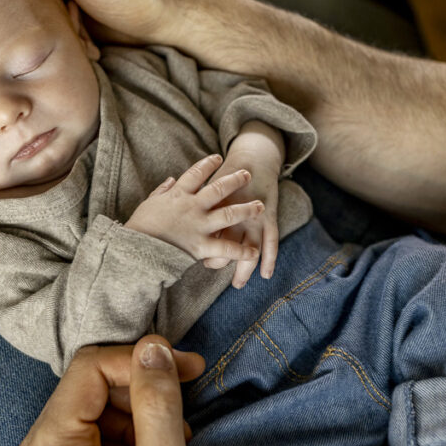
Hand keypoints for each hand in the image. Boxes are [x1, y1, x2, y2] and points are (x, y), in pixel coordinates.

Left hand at [6, 335, 206, 445]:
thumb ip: (158, 407)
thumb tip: (154, 347)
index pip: (91, 369)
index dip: (143, 360)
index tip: (191, 368)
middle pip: (88, 391)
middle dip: (142, 395)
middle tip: (186, 417)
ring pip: (90, 416)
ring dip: (137, 422)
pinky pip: (85, 445)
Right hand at [125, 154, 263, 262]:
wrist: (135, 249)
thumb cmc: (139, 227)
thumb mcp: (149, 203)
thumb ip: (162, 191)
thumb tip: (171, 180)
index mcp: (178, 195)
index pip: (196, 174)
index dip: (208, 164)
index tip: (218, 157)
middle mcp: (192, 207)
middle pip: (218, 189)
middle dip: (234, 180)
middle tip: (247, 174)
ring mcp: (199, 226)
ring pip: (228, 214)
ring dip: (246, 209)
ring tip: (260, 206)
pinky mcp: (201, 246)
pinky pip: (226, 248)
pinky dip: (241, 250)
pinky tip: (254, 251)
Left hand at [203, 122, 283, 287]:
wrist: (253, 160)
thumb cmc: (224, 178)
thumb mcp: (204, 188)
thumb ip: (190, 204)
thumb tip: (173, 226)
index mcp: (212, 205)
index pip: (202, 234)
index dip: (197, 249)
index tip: (192, 257)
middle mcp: (233, 212)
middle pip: (224, 244)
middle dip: (217, 262)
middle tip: (207, 271)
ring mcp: (253, 215)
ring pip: (250, 247)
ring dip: (243, 268)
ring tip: (237, 284)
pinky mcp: (269, 215)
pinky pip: (271, 241)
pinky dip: (270, 259)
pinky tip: (266, 274)